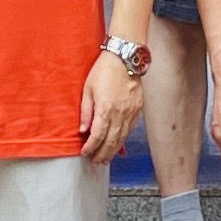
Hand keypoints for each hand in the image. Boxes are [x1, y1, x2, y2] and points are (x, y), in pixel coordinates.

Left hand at [81, 47, 145, 165]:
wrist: (125, 58)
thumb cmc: (104, 70)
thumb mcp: (88, 89)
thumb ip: (86, 111)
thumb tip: (83, 130)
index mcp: (105, 108)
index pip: (97, 135)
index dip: (91, 147)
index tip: (85, 153)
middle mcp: (119, 113)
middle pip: (111, 141)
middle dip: (103, 154)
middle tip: (96, 163)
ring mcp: (131, 112)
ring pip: (122, 137)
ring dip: (114, 150)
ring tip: (107, 159)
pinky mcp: (138, 109)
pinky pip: (130, 129)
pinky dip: (124, 139)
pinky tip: (119, 144)